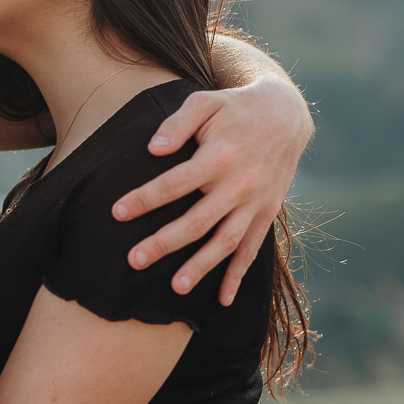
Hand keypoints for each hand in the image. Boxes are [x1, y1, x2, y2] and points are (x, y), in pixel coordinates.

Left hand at [111, 76, 312, 304]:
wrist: (286, 114)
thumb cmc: (234, 108)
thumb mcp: (205, 103)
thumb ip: (177, 123)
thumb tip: (153, 148)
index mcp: (220, 156)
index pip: (174, 183)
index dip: (145, 198)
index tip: (116, 212)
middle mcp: (240, 184)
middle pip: (197, 220)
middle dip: (164, 242)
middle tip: (134, 260)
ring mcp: (256, 202)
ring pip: (226, 242)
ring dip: (201, 266)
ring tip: (175, 287)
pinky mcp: (267, 213)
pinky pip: (253, 250)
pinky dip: (237, 276)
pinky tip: (220, 300)